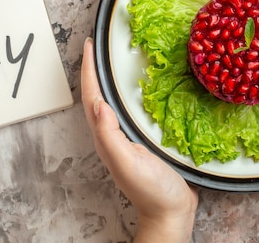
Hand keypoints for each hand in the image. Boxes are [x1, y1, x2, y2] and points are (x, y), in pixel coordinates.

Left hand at [81, 37, 198, 242]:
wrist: (170, 212)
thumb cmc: (151, 190)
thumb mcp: (128, 163)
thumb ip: (110, 135)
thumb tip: (97, 103)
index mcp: (105, 136)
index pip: (92, 96)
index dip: (88, 69)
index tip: (89, 45)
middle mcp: (111, 134)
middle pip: (96, 95)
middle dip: (93, 69)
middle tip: (97, 46)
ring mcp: (124, 138)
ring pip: (110, 101)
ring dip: (106, 79)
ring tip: (110, 60)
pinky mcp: (139, 140)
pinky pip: (126, 110)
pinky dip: (125, 93)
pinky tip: (136, 88)